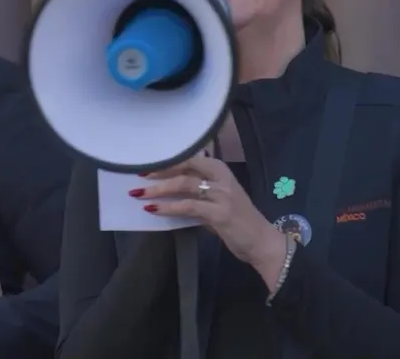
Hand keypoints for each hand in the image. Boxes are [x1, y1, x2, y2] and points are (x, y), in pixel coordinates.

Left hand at [136, 155, 287, 286]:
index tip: (147, 163)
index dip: (167, 160)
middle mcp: (221, 178)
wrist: (261, 241)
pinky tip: (154, 209)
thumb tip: (169, 190)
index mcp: (220, 170)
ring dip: (159, 189)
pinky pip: (188, 207)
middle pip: (184, 167)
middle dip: (159, 171)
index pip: (189, 158)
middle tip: (138, 176)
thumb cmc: (238, 222)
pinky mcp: (219, 213)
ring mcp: (222, 194)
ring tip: (139, 194)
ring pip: (184, 184)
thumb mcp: (217, 201)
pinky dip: (169, 207)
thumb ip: (197, 193)